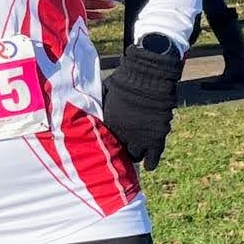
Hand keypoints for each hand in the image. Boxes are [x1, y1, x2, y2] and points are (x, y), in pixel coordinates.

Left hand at [101, 40, 183, 171]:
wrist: (147, 76)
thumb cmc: (122, 82)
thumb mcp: (102, 95)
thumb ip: (97, 109)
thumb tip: (85, 112)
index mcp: (109, 126)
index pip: (105, 145)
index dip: (107, 148)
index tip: (107, 150)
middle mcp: (125, 135)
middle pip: (121, 153)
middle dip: (120, 154)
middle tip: (121, 153)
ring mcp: (142, 136)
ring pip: (137, 156)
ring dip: (136, 156)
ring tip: (135, 157)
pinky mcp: (158, 135)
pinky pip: (155, 155)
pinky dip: (152, 161)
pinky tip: (149, 167)